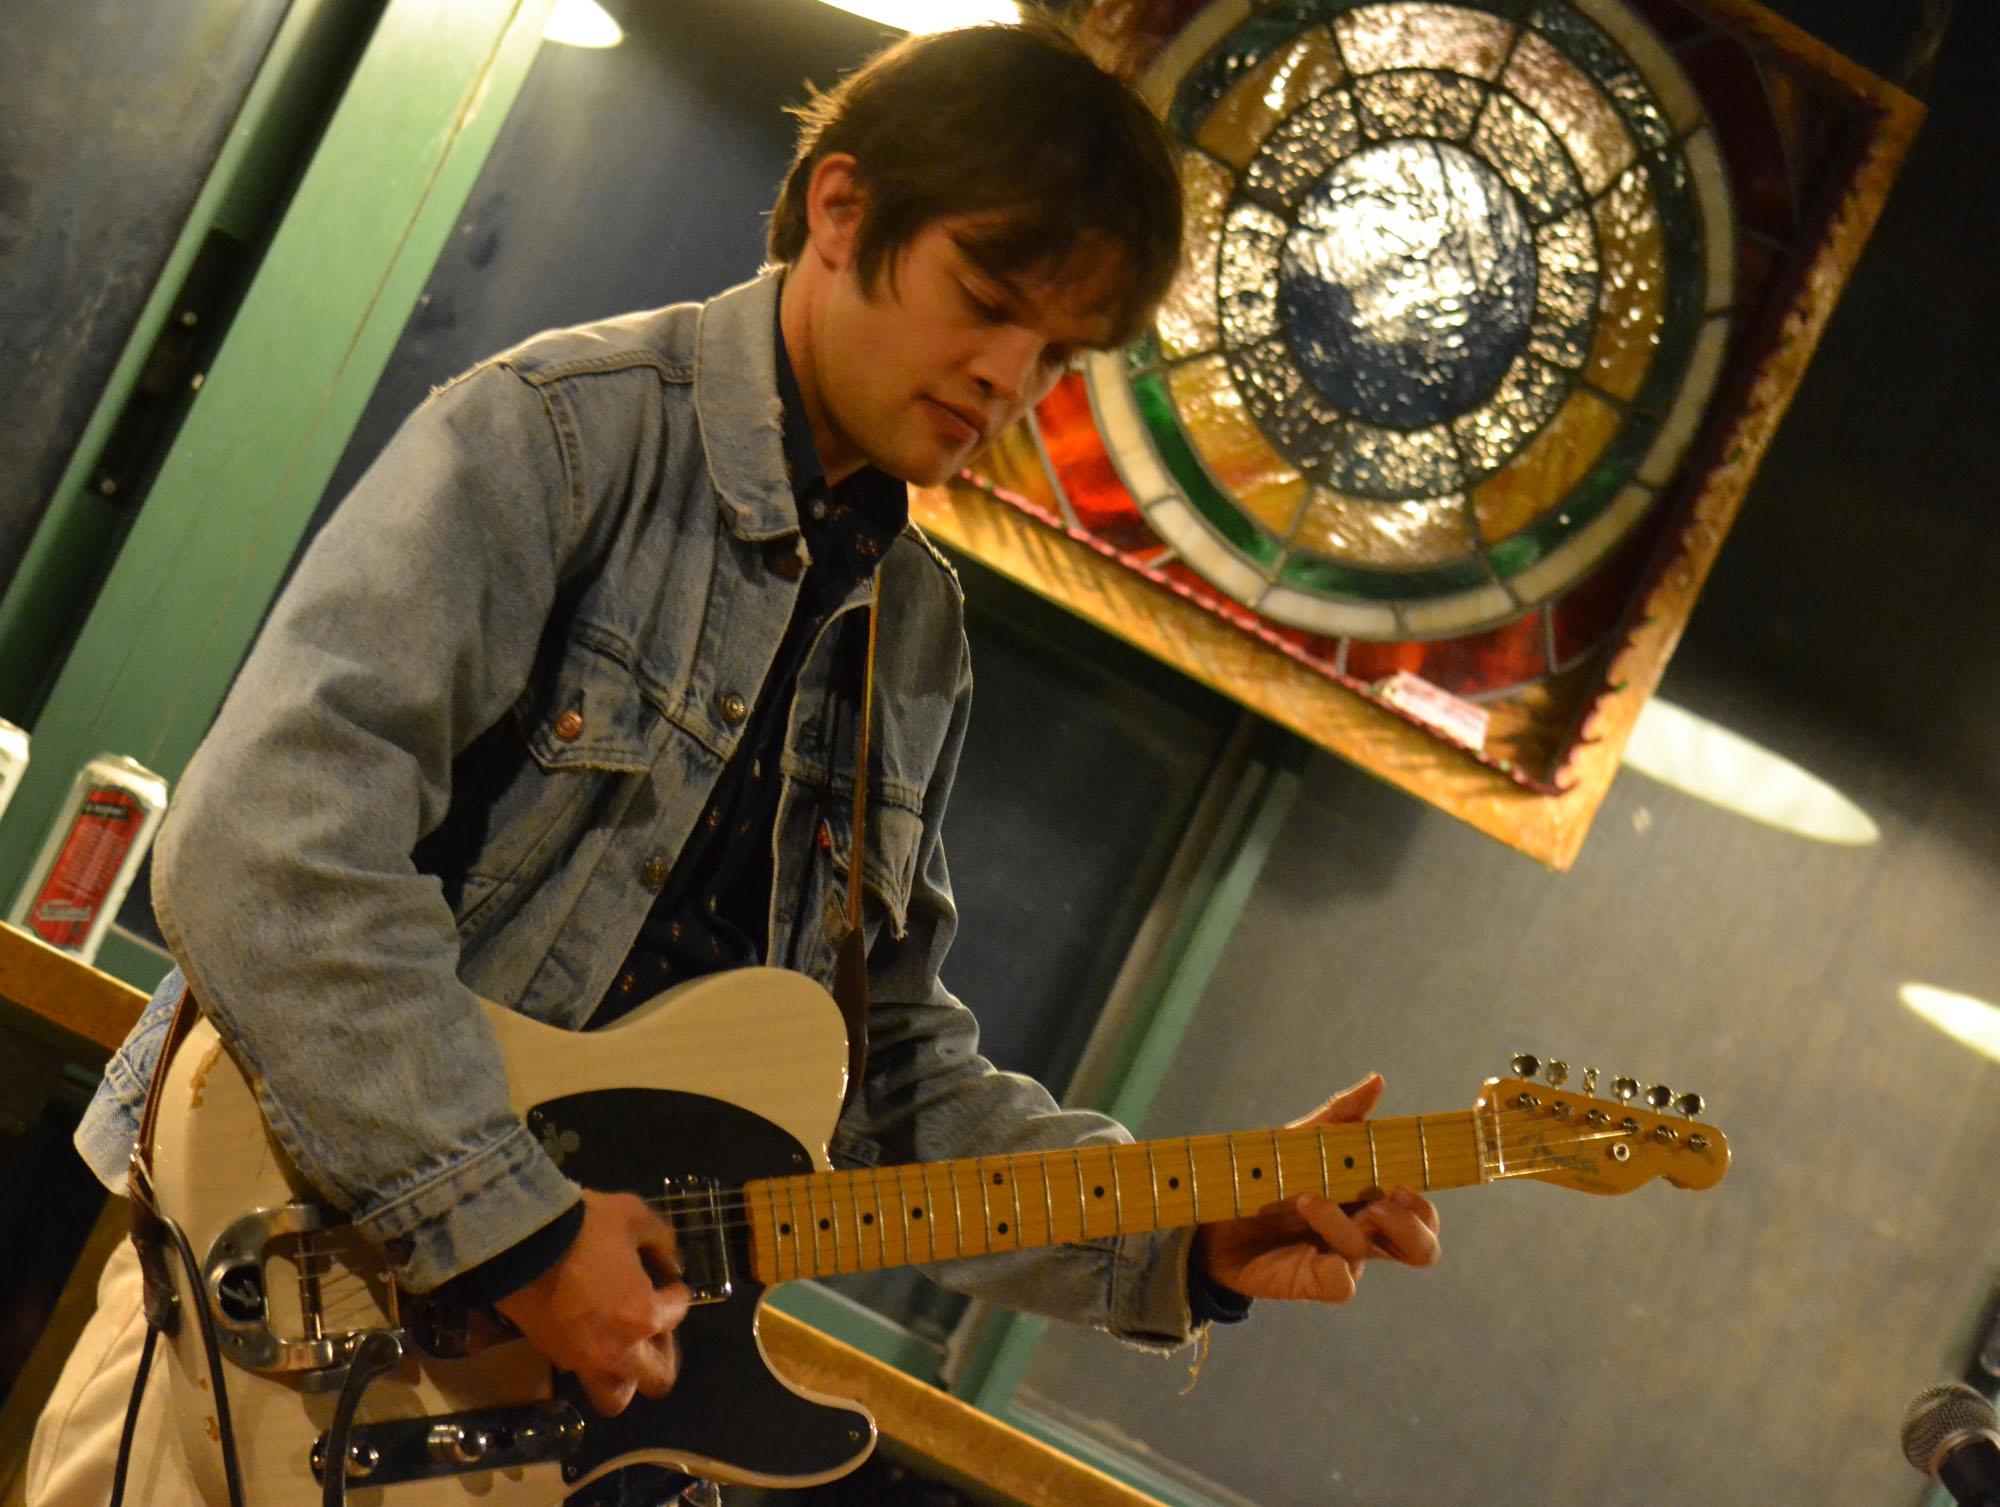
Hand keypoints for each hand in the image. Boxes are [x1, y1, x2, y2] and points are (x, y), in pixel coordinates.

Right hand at [495, 1188, 690, 1415]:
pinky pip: (582, 1375)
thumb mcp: (633, 1215)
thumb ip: (661, 1240)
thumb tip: (670, 1263)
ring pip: (615, 1397)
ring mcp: (583, 1360)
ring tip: (625, 1348)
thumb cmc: (583, 1227)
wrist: (519, 1241)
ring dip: (626, 1377)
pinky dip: (592, 1363)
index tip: (670, 1282)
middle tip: (654, 1327)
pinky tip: (591, 1334)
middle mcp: (619, 1350)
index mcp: (644, 1315)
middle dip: (663, 1354)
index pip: (678, 1313)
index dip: (677, 1293)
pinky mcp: (553, 1357)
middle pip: (657, 1380)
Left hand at [1194, 1075, 1440, 1304]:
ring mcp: (1339, 1260)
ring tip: (1308, 1200)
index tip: (1401, 1184)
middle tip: (1379, 1203)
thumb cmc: (1267, 1175)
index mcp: (1370, 1202)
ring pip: (1368, 1255)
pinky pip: (1342, 1286)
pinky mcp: (1313, 1281)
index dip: (1423, 1206)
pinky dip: (1333, 1267)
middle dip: (1410, 1227)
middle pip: (1421, 1249)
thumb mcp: (1301, 1141)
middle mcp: (1363, 1235)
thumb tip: (1377, 1080)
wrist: (1212, 1215)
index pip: (1420, 1213)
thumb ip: (1340, 1116)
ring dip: (1342, 1226)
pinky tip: (1308, 1245)